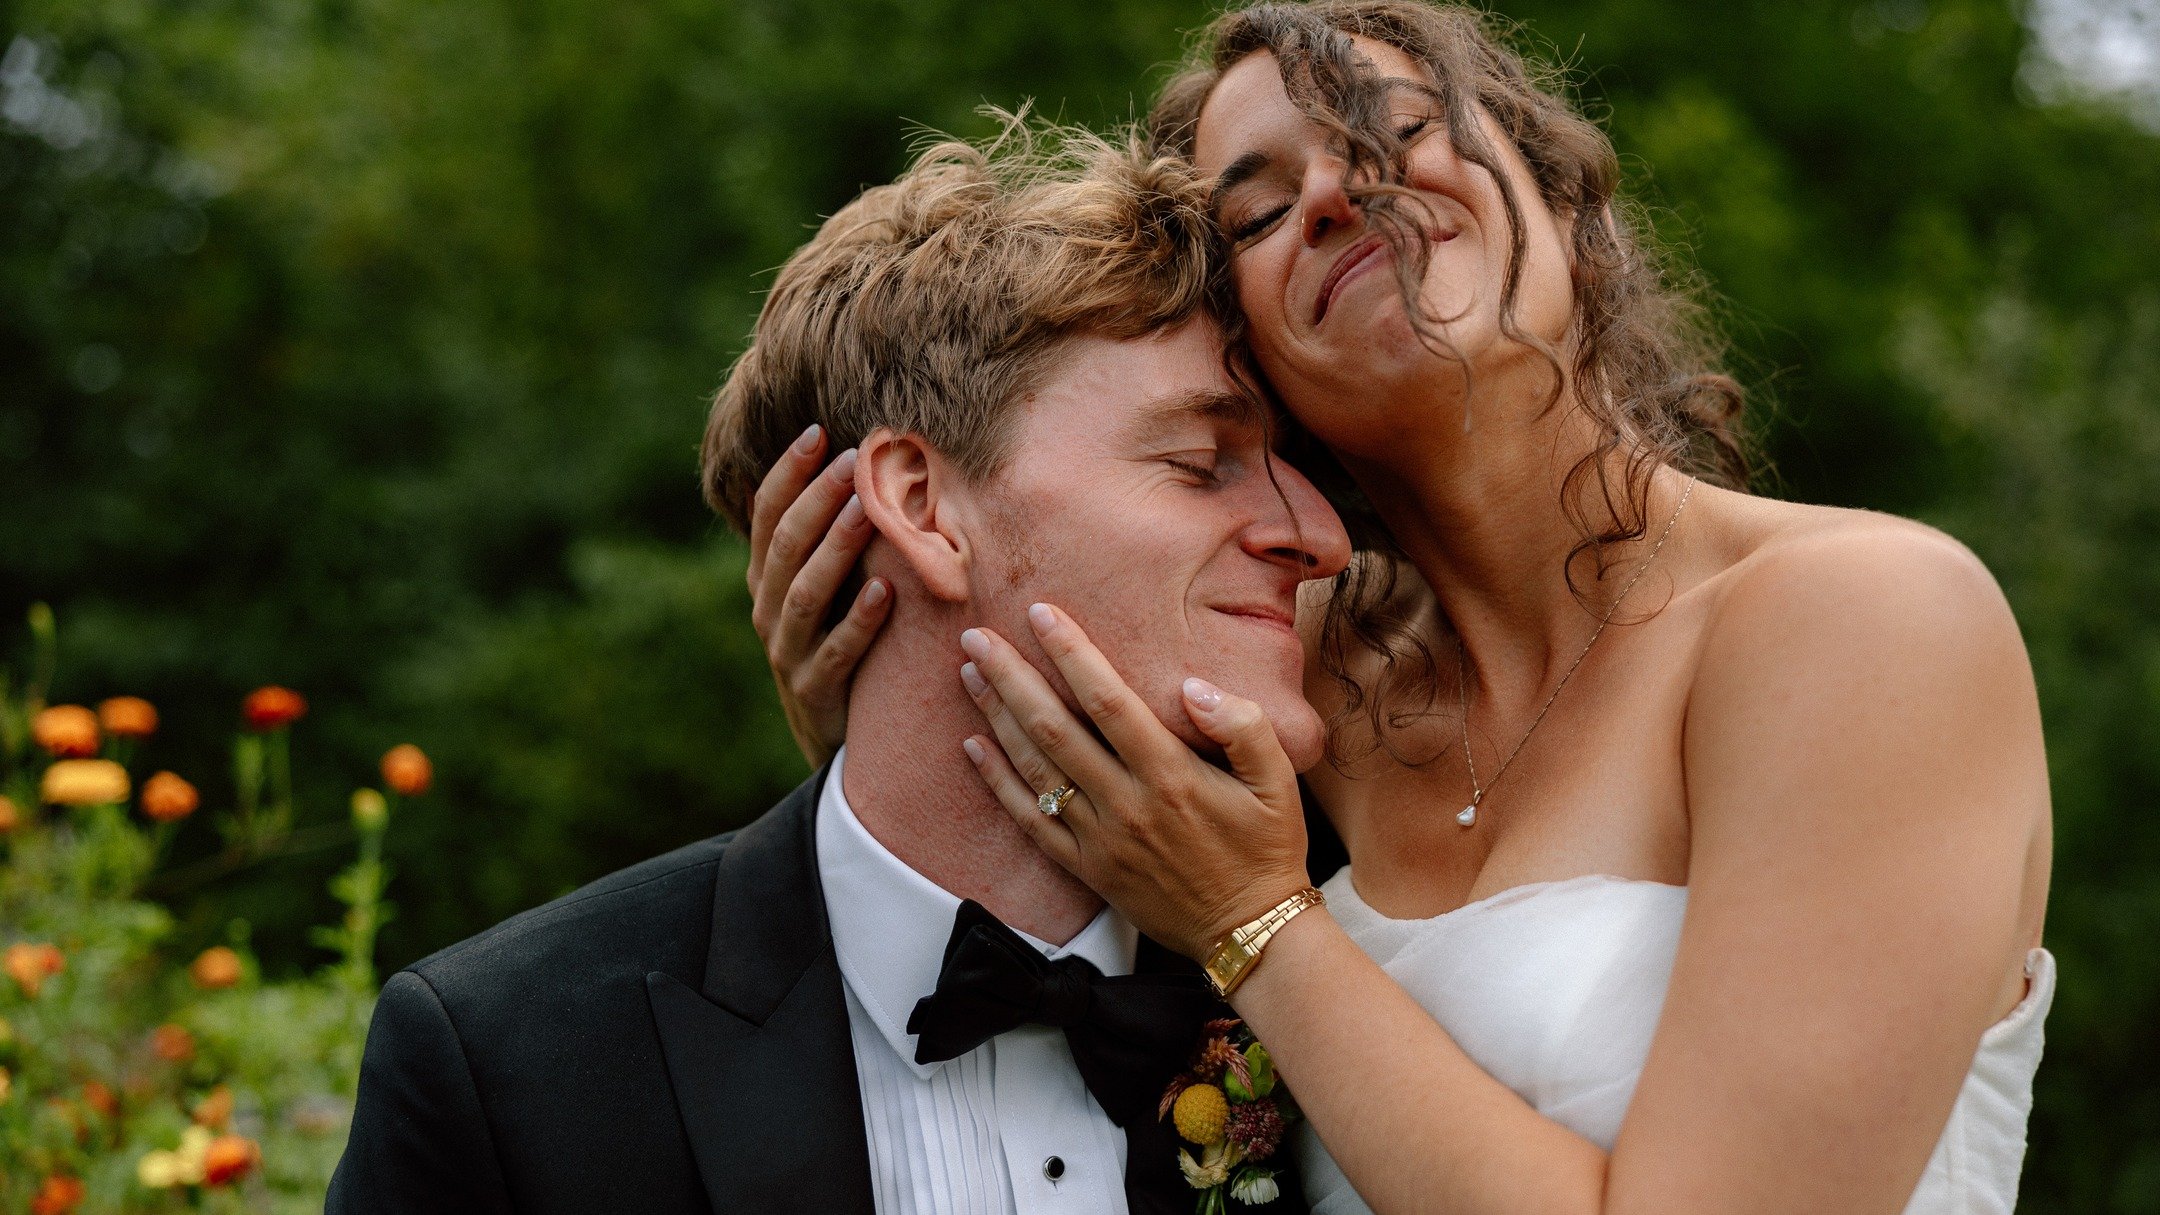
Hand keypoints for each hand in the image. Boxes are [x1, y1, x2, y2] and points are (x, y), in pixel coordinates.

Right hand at [747, 424, 892, 766]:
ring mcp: (789, 653)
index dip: (788, 474)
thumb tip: (871, 461)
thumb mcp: (829, 589)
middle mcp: (769, 611)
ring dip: (836, 549)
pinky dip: (859, 621)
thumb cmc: (842, 641)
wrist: (836, 734)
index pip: (766, 515)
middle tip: (853, 461)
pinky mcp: (817, 692)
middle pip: (785, 546)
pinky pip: (837, 652)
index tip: (817, 432)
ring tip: (864, 512)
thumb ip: (835, 538)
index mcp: (767, 579)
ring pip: (805, 594)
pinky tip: (884, 591)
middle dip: (817, 499)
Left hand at [956, 603, 1310, 959]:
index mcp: (1170, 775)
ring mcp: (1100, 839)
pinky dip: (998, 782)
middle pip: (1053, 727)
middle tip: (976, 636)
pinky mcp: (1086, 868)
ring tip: (969, 673)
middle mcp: (1126, 803)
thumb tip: (1192, 686)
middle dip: (1011, 676)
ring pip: (1034, 768)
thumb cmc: (1267, 848)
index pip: (1107, 699)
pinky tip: (974, 747)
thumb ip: (1243, 726)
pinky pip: (1030, 821)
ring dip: (997, 717)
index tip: (1040, 614)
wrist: (1250, 931)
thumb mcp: (1279, 782)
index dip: (1071, 653)